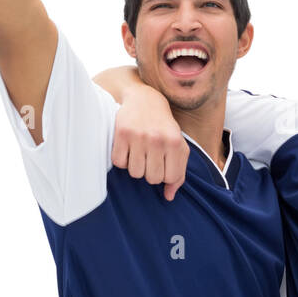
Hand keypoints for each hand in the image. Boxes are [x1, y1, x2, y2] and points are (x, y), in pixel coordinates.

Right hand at [110, 85, 190, 201]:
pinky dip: (122, 160)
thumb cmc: (163, 128)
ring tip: (139, 152)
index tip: (163, 164)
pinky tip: (127, 148)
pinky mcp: (121, 134)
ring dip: (136, 166)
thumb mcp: (177, 147)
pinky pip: (119, 163)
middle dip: (150, 172)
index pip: (171, 177)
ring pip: (135, 173)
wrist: (144, 100)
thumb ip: (178, 173)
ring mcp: (138, 136)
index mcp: (174, 142)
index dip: (166, 176)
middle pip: (152, 178)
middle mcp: (157, 139)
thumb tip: (169, 196)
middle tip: (150, 158)